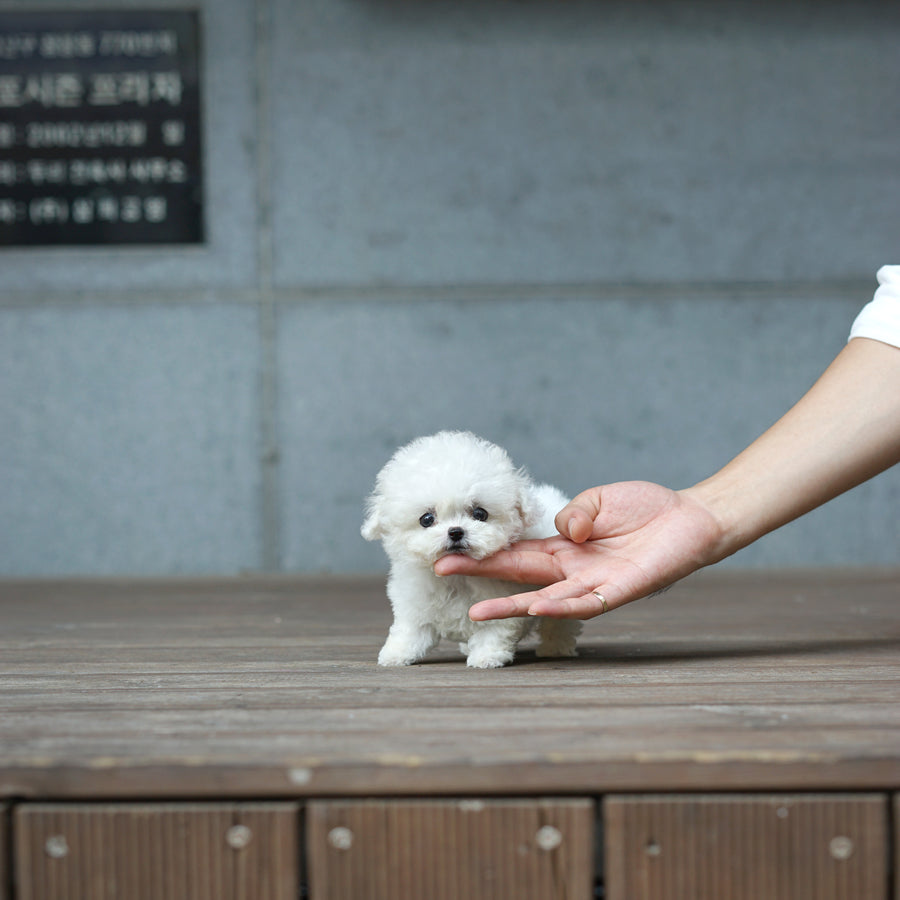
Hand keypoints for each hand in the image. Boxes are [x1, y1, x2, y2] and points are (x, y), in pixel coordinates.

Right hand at [433, 481, 722, 619]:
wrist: (691, 518)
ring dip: (512, 607)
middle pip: (521, 575)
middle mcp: (574, 570)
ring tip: (479, 614)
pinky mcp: (621, 590)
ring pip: (547, 599)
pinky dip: (562, 606)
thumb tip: (563, 531)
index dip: (486, 553)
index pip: (517, 552)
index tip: (450, 552)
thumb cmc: (646, 509)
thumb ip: (574, 513)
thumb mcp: (599, 500)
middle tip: (443, 569)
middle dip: (483, 576)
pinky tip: (538, 608)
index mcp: (565, 548)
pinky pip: (587, 603)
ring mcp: (595, 583)